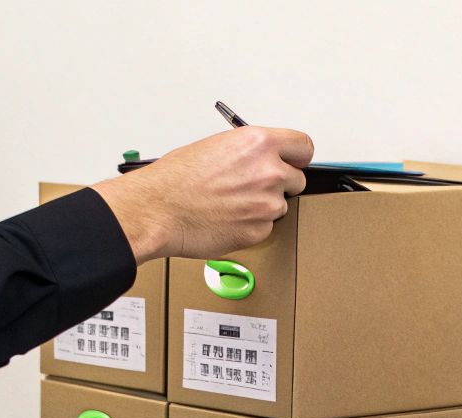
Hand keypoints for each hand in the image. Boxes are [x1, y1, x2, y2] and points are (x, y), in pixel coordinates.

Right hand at [92, 126, 312, 263]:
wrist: (158, 210)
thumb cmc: (175, 179)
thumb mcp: (216, 146)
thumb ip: (248, 151)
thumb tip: (260, 158)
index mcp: (258, 143)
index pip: (303, 146)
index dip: (296, 157)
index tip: (292, 162)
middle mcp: (269, 172)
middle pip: (297, 179)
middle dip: (280, 183)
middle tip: (252, 187)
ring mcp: (266, 204)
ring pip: (280, 206)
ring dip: (262, 206)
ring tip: (230, 204)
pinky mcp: (258, 231)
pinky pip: (265, 228)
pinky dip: (250, 226)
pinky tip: (226, 219)